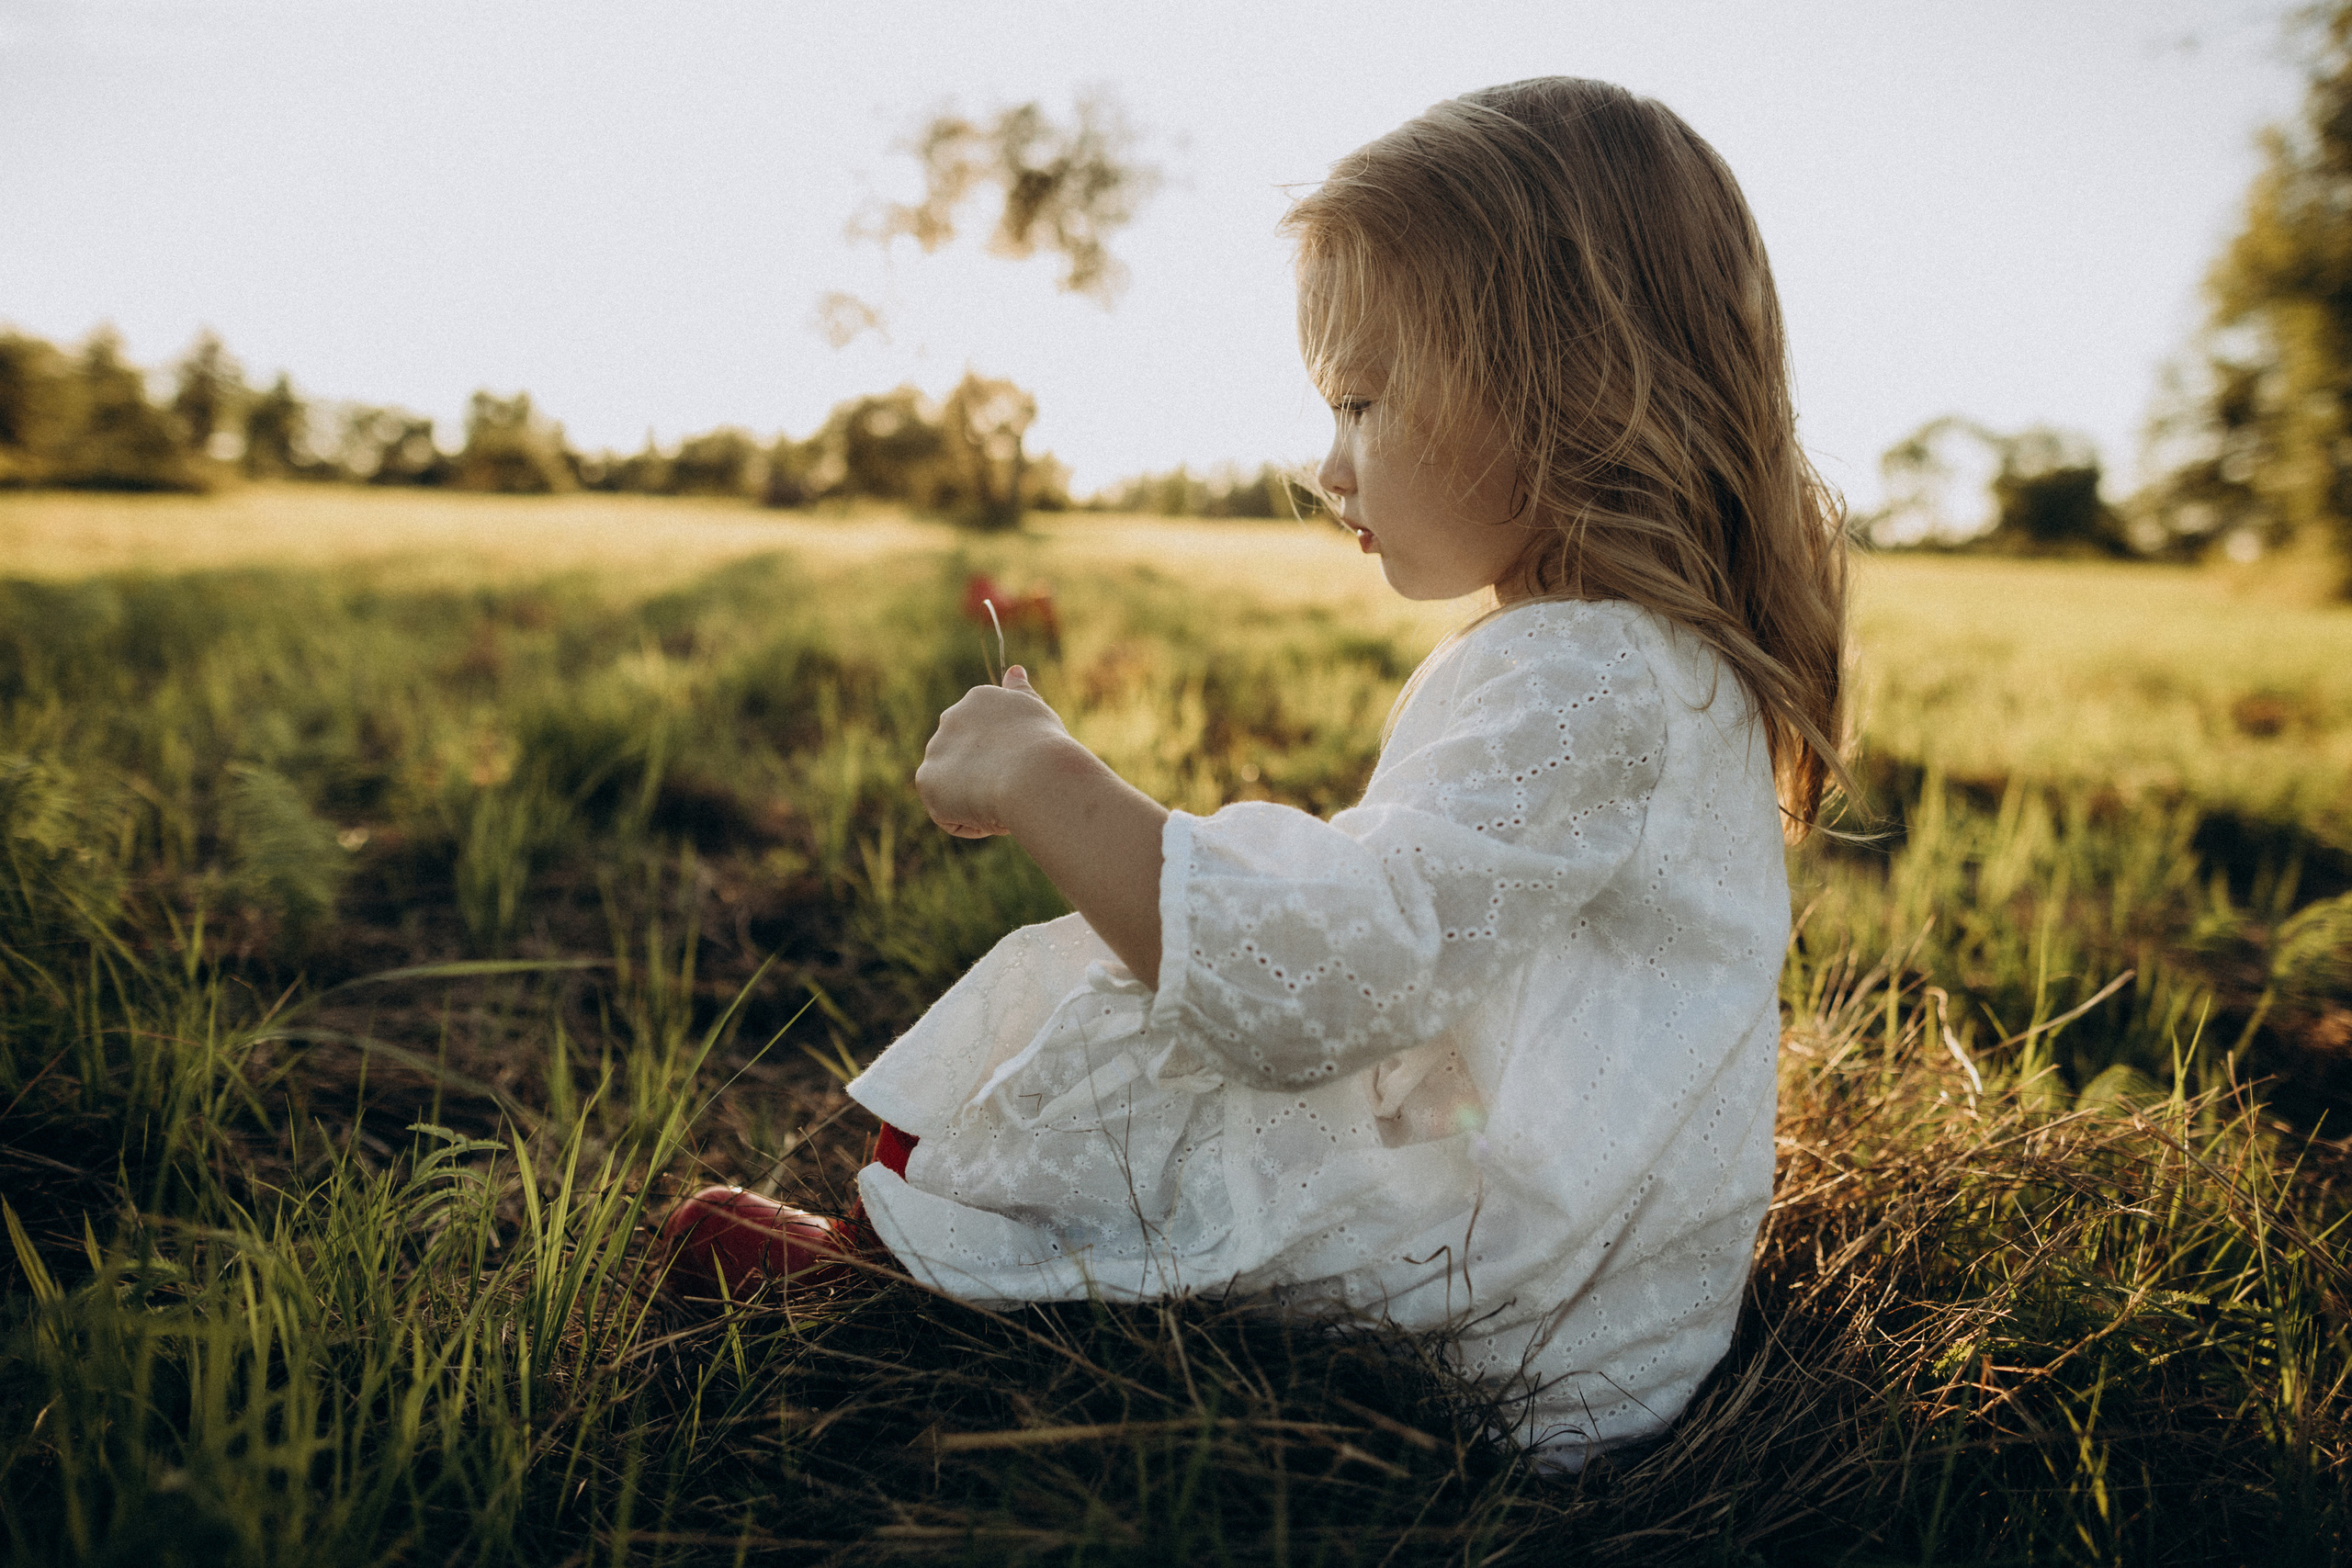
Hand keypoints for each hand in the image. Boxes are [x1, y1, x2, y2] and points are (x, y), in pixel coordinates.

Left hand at [915, 666, 1074, 837]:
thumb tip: (1014, 670)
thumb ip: (1020, 693)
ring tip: (1005, 797)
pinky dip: (971, 820)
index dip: (1010, 758)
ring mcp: (936, 748)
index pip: (986, 737)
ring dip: (978, 799)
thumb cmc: (1045, 746)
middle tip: (1016, 784)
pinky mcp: (926, 780)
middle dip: (987, 777)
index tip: (1026, 765)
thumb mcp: (1036, 711)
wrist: (1034, 774)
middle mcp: (951, 717)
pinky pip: (948, 814)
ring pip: (956, 788)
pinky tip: (991, 811)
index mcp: (979, 699)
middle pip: (967, 761)